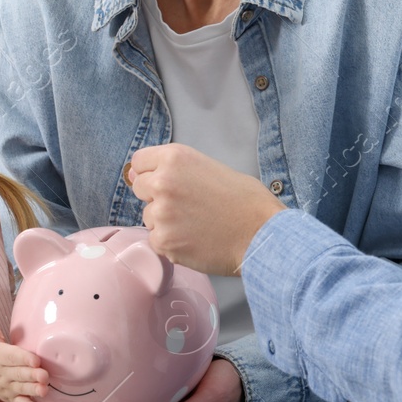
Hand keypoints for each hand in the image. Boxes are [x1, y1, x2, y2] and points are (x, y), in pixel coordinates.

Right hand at [0, 310, 47, 401]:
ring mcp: (8, 387)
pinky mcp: (12, 398)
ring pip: (22, 389)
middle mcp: (3, 373)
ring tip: (45, 391)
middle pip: (19, 374)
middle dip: (32, 375)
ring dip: (33, 391)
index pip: (11, 356)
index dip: (23, 358)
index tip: (35, 359)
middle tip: (45, 376)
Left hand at [126, 144, 285, 275]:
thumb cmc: (247, 202)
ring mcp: (161, 213)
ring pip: (149, 217)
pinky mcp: (164, 241)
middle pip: (139, 188)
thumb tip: (147, 176)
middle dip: (156, 196)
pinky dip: (171, 243)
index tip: (159, 181)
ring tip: (196, 225)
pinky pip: (156, 241)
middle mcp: (163, 182)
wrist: (263, 235)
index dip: (150, 172)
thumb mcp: (212, 168)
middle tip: (185, 206)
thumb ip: (180, 170)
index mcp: (176, 158)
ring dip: (165, 222)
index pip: (139, 162)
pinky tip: (195, 240)